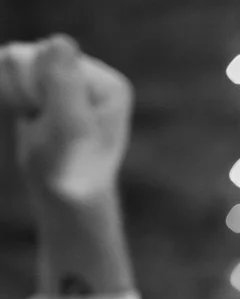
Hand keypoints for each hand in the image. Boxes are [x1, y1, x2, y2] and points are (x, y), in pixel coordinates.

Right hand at [0, 37, 129, 208]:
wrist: (65, 195)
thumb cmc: (69, 167)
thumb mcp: (70, 129)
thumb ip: (65, 86)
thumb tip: (60, 41)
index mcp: (109, 84)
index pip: (53, 56)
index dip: (41, 90)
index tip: (57, 122)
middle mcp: (92, 75)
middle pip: (30, 55)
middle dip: (28, 91)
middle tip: (46, 125)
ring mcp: (67, 77)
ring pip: (13, 60)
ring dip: (16, 93)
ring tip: (37, 120)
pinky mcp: (46, 83)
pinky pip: (7, 71)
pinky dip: (9, 94)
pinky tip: (28, 113)